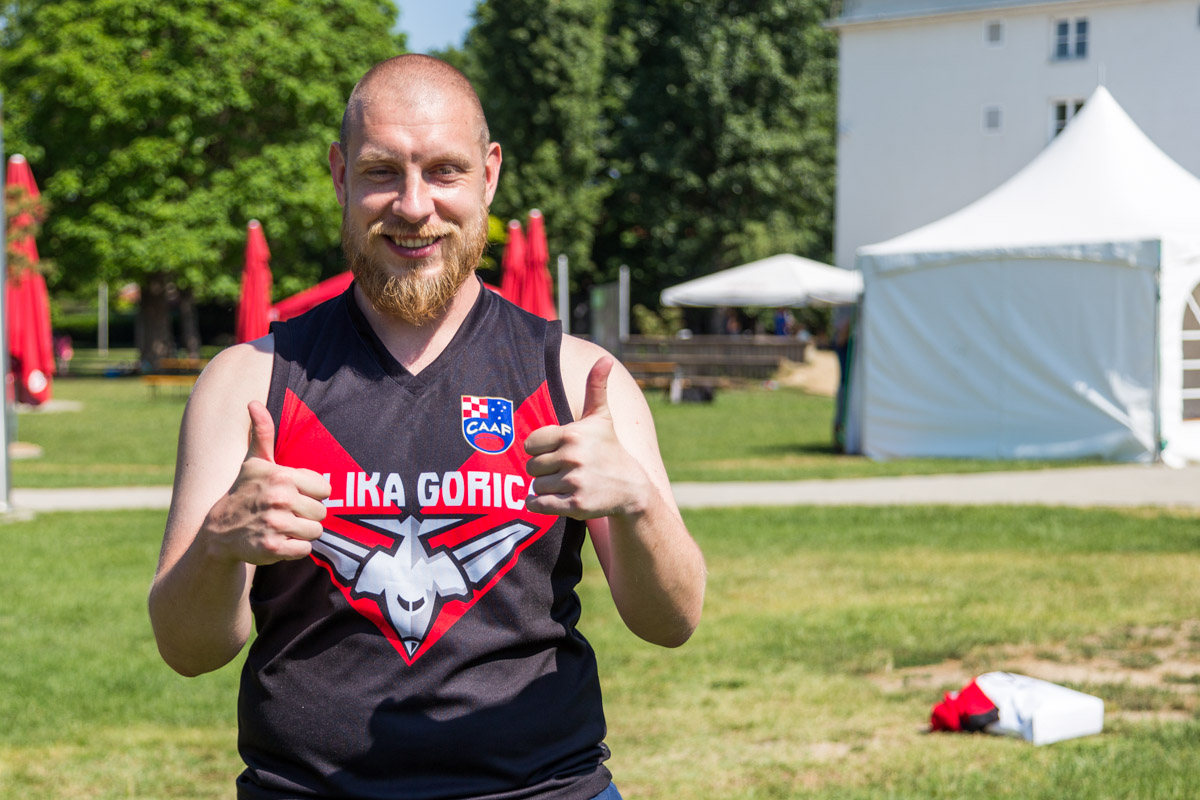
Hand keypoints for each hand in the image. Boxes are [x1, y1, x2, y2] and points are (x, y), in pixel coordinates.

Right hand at [199, 401, 330, 564]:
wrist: (219, 532)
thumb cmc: (244, 493)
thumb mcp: (254, 462)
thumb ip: (262, 432)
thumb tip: (253, 402)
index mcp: (282, 476)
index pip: (325, 489)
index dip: (311, 494)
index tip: (294, 495)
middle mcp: (279, 499)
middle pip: (322, 512)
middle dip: (307, 515)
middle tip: (286, 513)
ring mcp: (276, 524)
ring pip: (316, 531)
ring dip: (302, 532)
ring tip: (283, 526)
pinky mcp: (274, 548)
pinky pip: (305, 550)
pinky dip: (295, 549)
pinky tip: (279, 540)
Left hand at [524, 357, 649, 518]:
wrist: (631, 488)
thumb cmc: (609, 449)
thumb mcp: (602, 418)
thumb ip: (596, 387)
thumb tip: (605, 358)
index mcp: (572, 434)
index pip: (531, 444)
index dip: (541, 450)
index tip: (558, 452)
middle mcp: (573, 457)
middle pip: (531, 467)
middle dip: (544, 471)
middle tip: (564, 470)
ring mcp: (574, 481)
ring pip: (536, 486)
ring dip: (546, 489)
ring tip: (567, 484)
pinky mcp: (575, 504)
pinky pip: (538, 504)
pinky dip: (540, 505)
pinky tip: (556, 499)